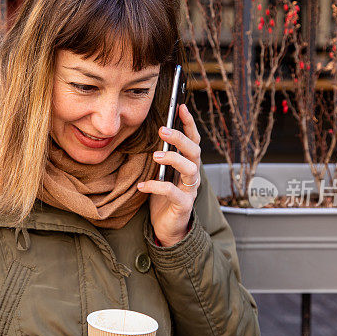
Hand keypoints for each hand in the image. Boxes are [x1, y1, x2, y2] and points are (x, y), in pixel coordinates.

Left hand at [137, 103, 201, 246]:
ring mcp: (190, 191)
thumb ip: (160, 158)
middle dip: (180, 138)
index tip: (181, 107)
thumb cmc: (164, 200)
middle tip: (163, 129)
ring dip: (173, 158)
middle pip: (195, 151)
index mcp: (188, 165)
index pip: (193, 140)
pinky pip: (173, 193)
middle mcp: (192, 176)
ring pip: (190, 169)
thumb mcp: (161, 174)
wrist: (167, 229)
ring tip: (155, 155)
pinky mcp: (183, 206)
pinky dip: (156, 187)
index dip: (189, 123)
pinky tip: (142, 185)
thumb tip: (151, 136)